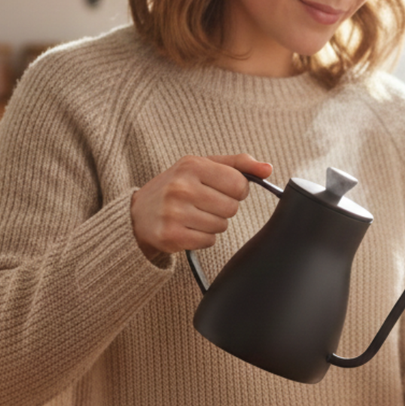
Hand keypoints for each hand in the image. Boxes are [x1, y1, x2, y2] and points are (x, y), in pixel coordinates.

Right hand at [131, 154, 272, 260]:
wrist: (137, 213)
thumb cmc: (176, 186)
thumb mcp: (202, 166)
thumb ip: (238, 164)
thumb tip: (268, 169)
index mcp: (192, 165)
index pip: (239, 183)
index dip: (236, 190)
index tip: (222, 190)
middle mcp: (181, 187)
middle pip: (232, 207)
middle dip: (223, 208)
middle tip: (203, 204)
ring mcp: (174, 213)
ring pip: (221, 226)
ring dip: (212, 223)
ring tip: (193, 215)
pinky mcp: (171, 236)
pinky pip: (209, 241)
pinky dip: (202, 237)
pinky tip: (187, 228)